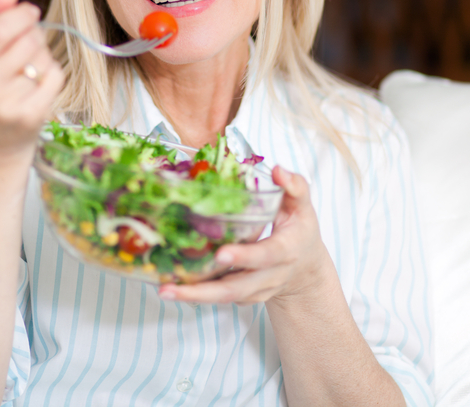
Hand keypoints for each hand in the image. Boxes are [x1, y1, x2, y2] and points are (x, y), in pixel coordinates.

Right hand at [0, 0, 64, 158]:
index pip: (0, 28)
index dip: (21, 15)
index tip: (30, 12)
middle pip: (27, 40)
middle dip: (33, 37)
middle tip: (25, 49)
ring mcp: (4, 105)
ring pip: (42, 58)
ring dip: (41, 58)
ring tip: (26, 73)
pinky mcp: (29, 117)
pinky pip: (54, 76)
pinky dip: (51, 75)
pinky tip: (37, 86)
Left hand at [158, 166, 331, 306]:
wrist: (305, 268)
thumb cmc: (300, 231)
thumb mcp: (302, 207)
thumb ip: (294, 187)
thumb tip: (278, 170)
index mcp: (285, 251)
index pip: (265, 255)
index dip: (244, 256)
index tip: (221, 254)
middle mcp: (270, 276)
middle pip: (237, 288)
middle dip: (204, 290)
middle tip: (170, 287)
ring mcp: (257, 290)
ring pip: (224, 297)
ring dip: (193, 296)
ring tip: (164, 290)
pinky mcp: (245, 297)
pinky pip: (220, 298)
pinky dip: (197, 295)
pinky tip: (172, 287)